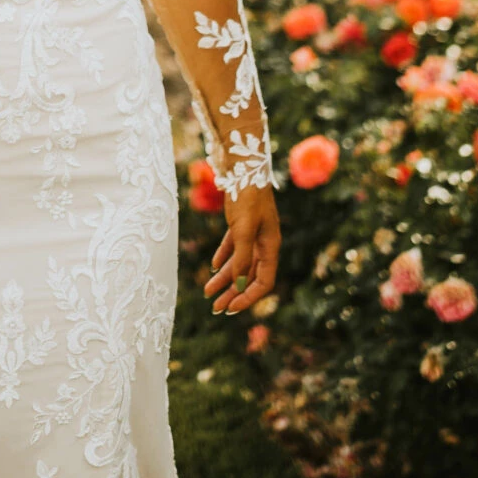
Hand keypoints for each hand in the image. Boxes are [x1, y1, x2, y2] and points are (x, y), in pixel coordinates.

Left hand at [204, 182, 280, 315]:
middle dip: (233, 293)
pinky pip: (232, 248)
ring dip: (224, 279)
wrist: (244, 168)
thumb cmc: (248, 197)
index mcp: (270, 247)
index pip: (263, 282)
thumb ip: (242, 256)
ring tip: (207, 293)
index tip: (231, 308)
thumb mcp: (244, 229)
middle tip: (216, 308)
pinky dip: (223, 258)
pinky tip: (212, 267)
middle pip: (249, 277)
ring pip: (238, 264)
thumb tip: (238, 284)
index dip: (248, 297)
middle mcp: (263, 244)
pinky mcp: (241, 225)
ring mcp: (252, 234)